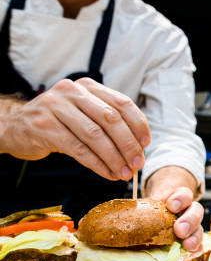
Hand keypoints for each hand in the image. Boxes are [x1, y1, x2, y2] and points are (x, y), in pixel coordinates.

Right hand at [1, 78, 149, 180]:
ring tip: (124, 173)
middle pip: (111, 119)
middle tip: (138, 164)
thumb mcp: (84, 115)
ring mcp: (56, 107)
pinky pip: (78, 149)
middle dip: (128, 144)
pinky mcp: (44, 127)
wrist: (15, 128)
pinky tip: (108, 173)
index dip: (138, 124)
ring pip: (95, 135)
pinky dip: (97, 164)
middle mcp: (72, 92)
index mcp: (88, 86)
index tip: (146, 143)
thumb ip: (108, 123)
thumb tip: (138, 147)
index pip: (122, 102)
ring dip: (114, 157)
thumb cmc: (59, 124)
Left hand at [146, 167, 202, 251]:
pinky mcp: (191, 241)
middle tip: (179, 230)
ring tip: (187, 245)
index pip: (184, 194)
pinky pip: (198, 245)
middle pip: (196, 211)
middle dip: (189, 220)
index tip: (170, 205)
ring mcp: (192, 226)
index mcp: (179, 198)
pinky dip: (195, 250)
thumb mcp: (147, 204)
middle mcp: (189, 211)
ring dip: (194, 237)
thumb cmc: (152, 210)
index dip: (180, 199)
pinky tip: (190, 253)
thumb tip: (114, 221)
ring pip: (199, 229)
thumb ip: (139, 210)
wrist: (158, 216)